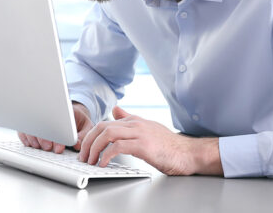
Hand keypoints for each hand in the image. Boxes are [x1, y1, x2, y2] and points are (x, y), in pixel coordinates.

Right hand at [18, 101, 93, 152]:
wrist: (72, 112)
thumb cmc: (79, 120)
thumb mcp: (87, 126)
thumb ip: (83, 135)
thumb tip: (77, 145)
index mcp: (65, 110)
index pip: (59, 121)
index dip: (58, 137)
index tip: (59, 148)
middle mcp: (50, 111)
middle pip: (41, 122)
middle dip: (44, 138)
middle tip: (48, 148)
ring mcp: (40, 116)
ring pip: (31, 125)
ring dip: (33, 138)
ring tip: (39, 147)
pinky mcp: (33, 121)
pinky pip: (24, 128)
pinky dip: (25, 136)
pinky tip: (30, 144)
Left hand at [78, 106, 222, 175]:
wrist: (189, 153)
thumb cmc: (170, 145)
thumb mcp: (147, 128)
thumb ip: (130, 119)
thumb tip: (115, 109)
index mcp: (134, 121)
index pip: (105, 123)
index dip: (91, 136)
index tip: (85, 148)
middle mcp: (135, 124)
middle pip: (102, 126)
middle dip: (88, 141)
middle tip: (83, 156)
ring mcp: (140, 133)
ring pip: (108, 134)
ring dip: (94, 148)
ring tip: (90, 160)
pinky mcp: (144, 145)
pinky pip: (119, 146)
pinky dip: (107, 155)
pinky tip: (104, 163)